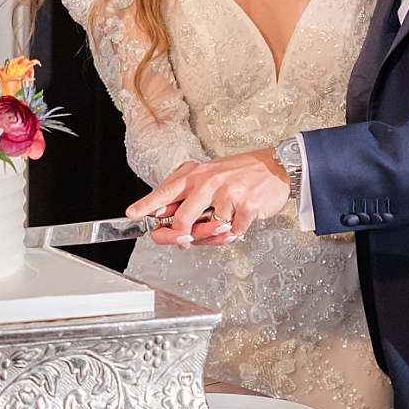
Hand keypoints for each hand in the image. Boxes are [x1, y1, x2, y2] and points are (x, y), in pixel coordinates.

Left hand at [131, 150, 291, 243]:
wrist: (276, 167)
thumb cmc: (242, 172)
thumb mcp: (211, 174)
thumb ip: (190, 193)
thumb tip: (167, 216)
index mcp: (198, 174)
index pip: (166, 191)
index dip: (147, 204)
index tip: (132, 213)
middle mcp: (210, 182)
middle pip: (184, 219)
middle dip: (179, 236)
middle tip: (181, 241)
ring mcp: (229, 194)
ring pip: (208, 230)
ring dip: (212, 236)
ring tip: (220, 226)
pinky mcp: (246, 207)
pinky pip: (232, 232)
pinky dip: (234, 233)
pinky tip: (238, 222)